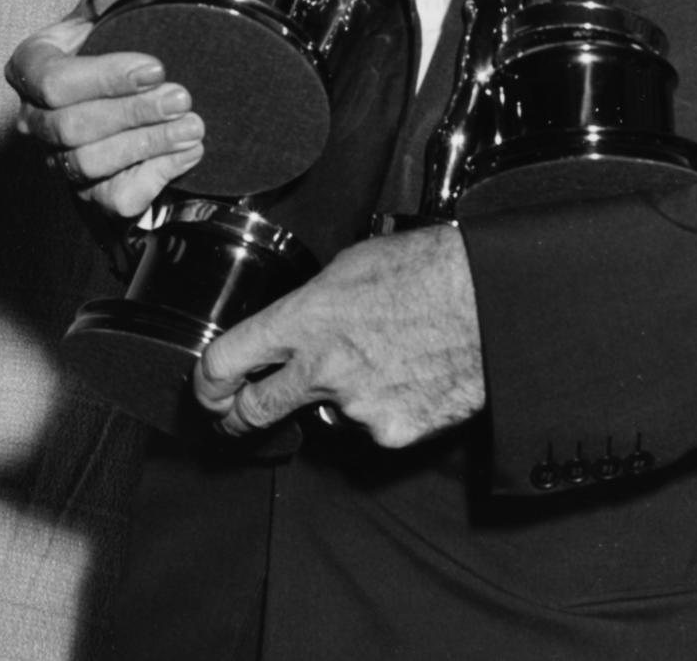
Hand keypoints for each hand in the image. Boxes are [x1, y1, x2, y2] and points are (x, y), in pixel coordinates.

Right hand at [4, 0, 204, 218]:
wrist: (125, 104)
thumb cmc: (111, 51)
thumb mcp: (114, 14)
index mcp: (33, 69)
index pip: (54, 82)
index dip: (106, 77)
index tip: (155, 66)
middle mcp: (37, 120)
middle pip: (74, 127)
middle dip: (134, 112)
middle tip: (182, 97)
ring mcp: (61, 162)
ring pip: (93, 164)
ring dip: (151, 143)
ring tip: (193, 124)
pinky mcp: (92, 196)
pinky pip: (116, 197)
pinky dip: (156, 176)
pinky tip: (188, 153)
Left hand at [193, 224, 484, 447]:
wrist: (490, 301)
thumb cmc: (429, 269)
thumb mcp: (352, 263)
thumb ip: (313, 302)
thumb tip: (298, 321)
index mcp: (305, 318)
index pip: (224, 361)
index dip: (206, 382)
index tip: (208, 388)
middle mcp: (321, 368)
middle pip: (253, 410)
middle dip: (240, 415)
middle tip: (241, 412)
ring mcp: (355, 406)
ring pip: (328, 411)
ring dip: (340, 395)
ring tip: (384, 358)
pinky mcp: (390, 433)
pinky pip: (372, 425)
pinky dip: (383, 408)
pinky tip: (410, 376)